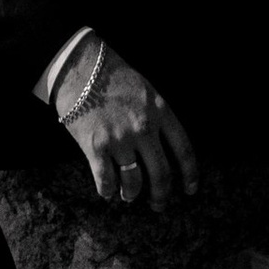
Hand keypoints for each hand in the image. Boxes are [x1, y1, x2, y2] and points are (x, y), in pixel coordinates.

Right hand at [57, 45, 198, 209]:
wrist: (78, 64)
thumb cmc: (112, 73)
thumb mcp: (145, 88)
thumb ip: (156, 115)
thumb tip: (160, 143)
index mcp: (160, 111)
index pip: (184, 150)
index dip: (190, 174)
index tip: (190, 189)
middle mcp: (143, 128)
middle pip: (161, 173)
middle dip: (161, 195)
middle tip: (159, 204)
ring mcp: (120, 139)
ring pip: (134, 182)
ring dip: (132, 194)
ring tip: (129, 196)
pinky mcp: (95, 146)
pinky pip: (105, 180)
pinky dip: (107, 191)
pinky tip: (107, 192)